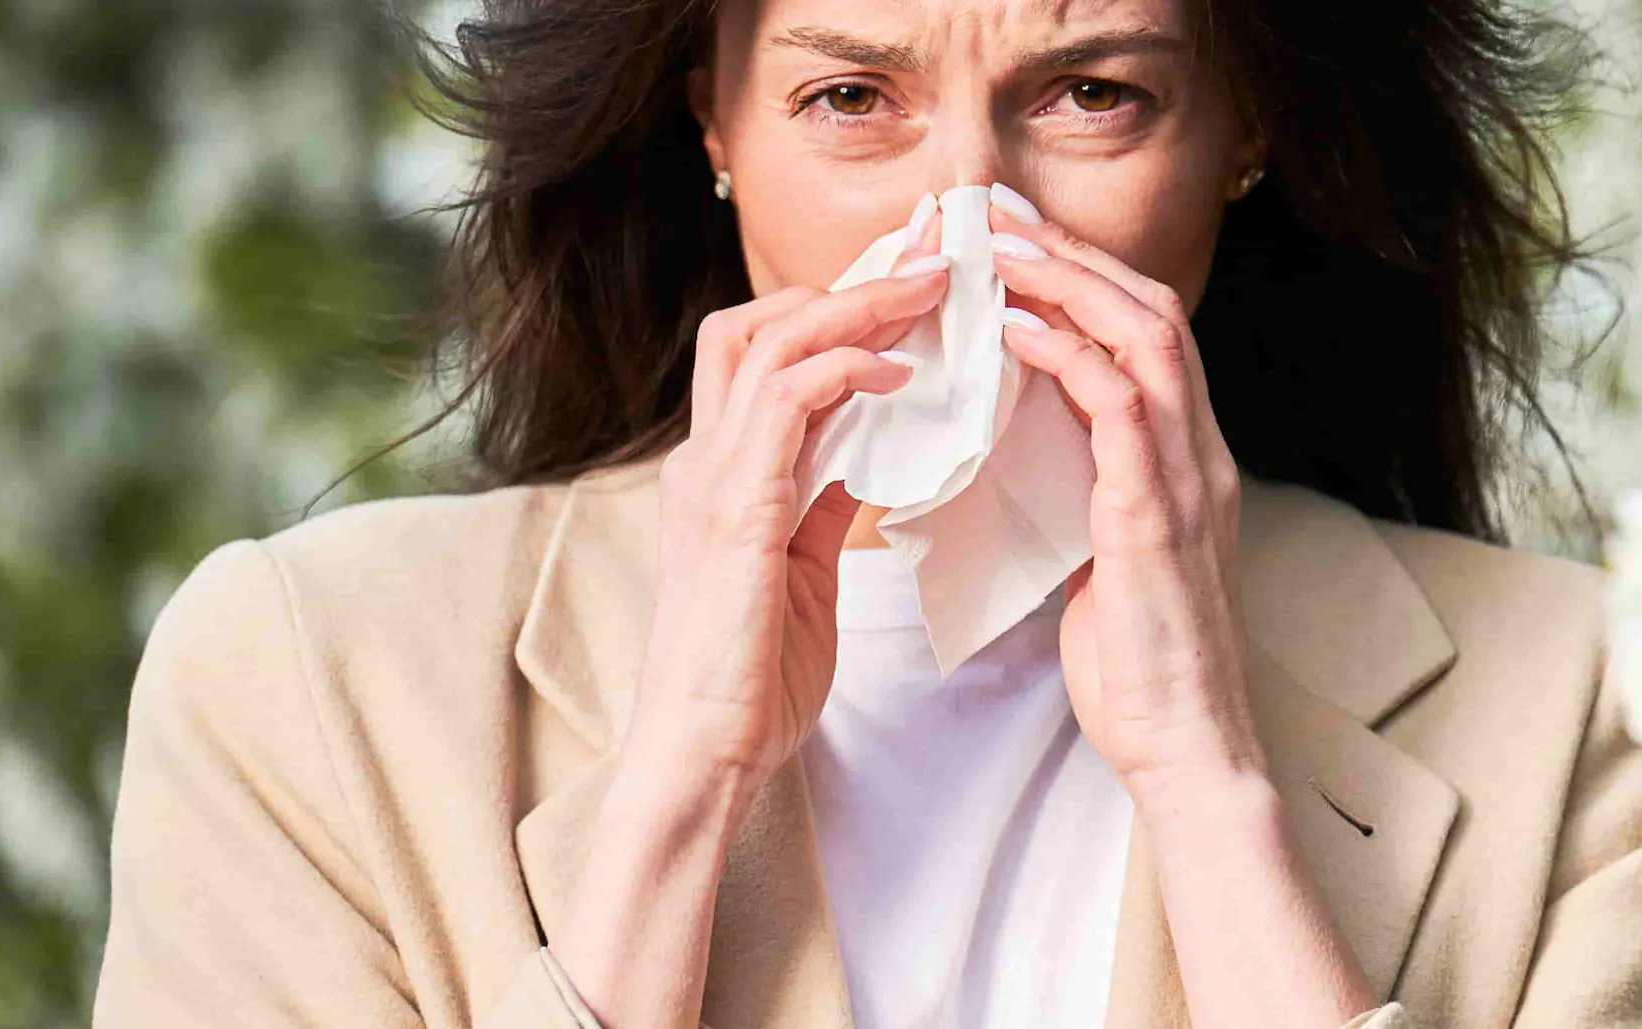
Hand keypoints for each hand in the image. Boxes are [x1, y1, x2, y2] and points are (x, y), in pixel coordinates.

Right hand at [560, 250, 945, 1028]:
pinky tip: (899, 371)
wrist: (704, 754)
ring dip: (858, 306)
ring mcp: (711, 479)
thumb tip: (864, 457)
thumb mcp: (800, 571)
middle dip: (851, 281)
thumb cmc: (750, 680)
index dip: (839, 309)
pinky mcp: (734, 510)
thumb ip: (820, 505)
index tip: (920, 287)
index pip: (765, 352)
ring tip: (933, 290)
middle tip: (937, 259)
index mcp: (721, 472)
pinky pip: (786, 403)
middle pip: (758, 321)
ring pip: (769, 340)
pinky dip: (843, 369)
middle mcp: (705, 460)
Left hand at [993, 201, 1379, 1027]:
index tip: (1012, 243)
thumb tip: (1020, 450)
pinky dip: (1067, 356)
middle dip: (1073, 255)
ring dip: (1068, 283)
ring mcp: (1186, 479)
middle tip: (995, 219)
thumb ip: (1082, 494)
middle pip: (1151, 311)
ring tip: (996, 252)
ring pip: (1145, 339)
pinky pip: (1121, 407)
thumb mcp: (1104, 556)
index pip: (1145, 335)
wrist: (1183, 745)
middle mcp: (1198, 453)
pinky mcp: (1157, 516)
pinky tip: (1011, 334)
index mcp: (1185, 460)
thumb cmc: (1137, 665)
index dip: (1083, 278)